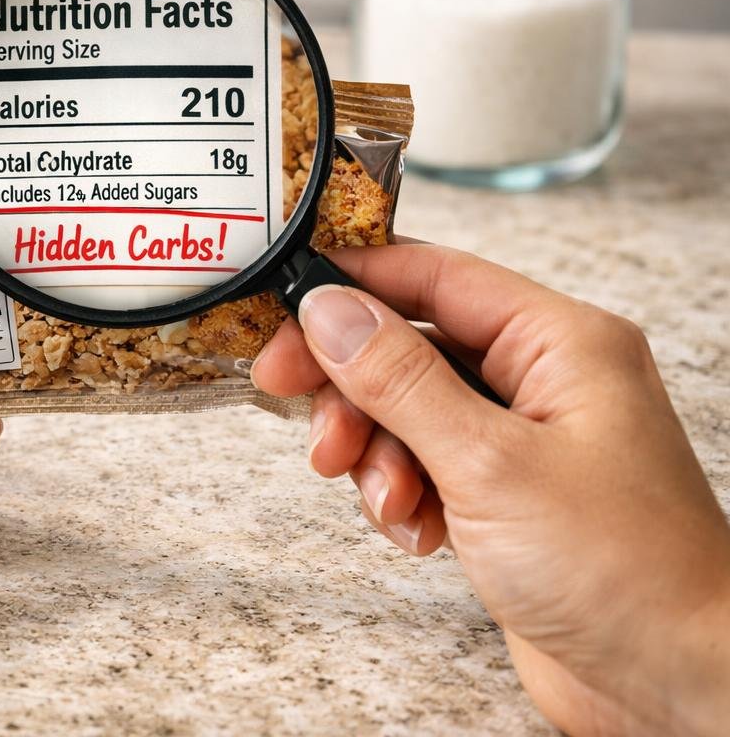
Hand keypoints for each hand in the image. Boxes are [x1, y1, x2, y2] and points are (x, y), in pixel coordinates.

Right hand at [252, 243, 729, 735]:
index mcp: (561, 342)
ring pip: (405, 410)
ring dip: (376, 454)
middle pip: (408, 344)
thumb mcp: (489, 463)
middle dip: (351, 385)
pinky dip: (401, 495)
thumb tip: (330, 309)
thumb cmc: (624, 572)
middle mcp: (544, 378)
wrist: (676, 684)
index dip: (352, 283)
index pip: (435, 276)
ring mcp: (524, 439)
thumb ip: (400, 379)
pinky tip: (419, 534)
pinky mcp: (505, 494)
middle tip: (295, 407)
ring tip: (389, 502)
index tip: (283, 304)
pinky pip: (422, 465)